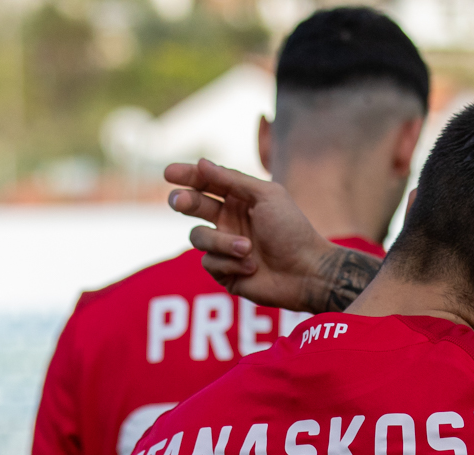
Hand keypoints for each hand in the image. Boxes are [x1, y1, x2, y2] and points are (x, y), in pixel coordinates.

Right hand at [164, 159, 380, 312]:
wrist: (306, 271)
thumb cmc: (291, 230)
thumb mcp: (266, 196)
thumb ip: (233, 180)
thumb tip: (202, 163)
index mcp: (238, 199)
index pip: (206, 183)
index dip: (186, 176)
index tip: (168, 173)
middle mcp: (228, 221)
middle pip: (193, 206)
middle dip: (185, 201)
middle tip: (180, 201)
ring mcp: (224, 247)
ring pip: (198, 238)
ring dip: (222, 242)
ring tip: (247, 249)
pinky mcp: (224, 272)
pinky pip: (209, 264)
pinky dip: (230, 264)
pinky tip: (252, 268)